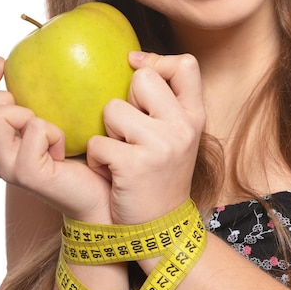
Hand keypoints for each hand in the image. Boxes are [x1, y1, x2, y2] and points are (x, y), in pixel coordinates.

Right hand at [0, 58, 111, 221]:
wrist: (99, 198)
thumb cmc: (81, 159)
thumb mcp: (50, 124)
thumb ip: (33, 106)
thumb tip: (28, 62)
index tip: (3, 63)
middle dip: (3, 98)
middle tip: (33, 115)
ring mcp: (7, 167)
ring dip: (28, 114)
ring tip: (49, 134)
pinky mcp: (25, 173)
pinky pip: (35, 128)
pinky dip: (55, 132)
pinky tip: (64, 151)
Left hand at [86, 51, 205, 224]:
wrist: (161, 229)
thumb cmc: (160, 174)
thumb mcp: (176, 134)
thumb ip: (163, 100)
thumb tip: (133, 60)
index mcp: (194, 116)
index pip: (185, 64)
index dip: (157, 61)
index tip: (136, 70)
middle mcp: (182, 127)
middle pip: (142, 78)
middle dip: (127, 100)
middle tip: (131, 130)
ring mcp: (161, 146)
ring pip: (112, 109)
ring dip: (108, 133)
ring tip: (121, 153)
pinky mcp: (134, 165)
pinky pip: (97, 143)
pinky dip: (96, 159)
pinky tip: (111, 174)